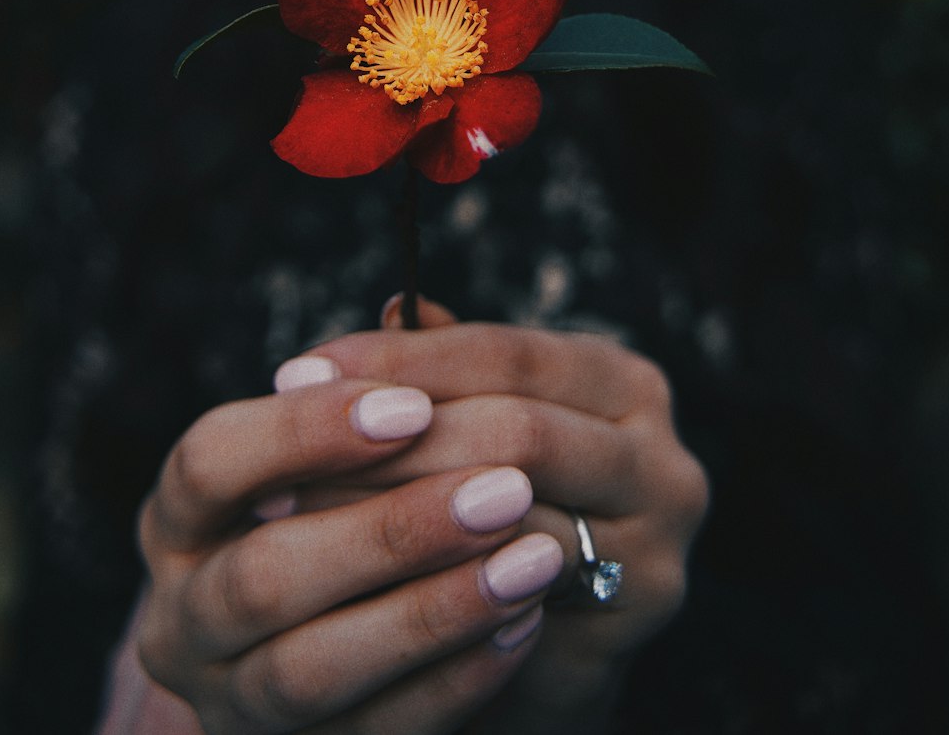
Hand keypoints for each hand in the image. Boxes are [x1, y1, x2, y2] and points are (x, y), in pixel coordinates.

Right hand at [133, 374, 565, 733]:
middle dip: (392, 528)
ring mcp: (228, 701)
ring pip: (311, 669)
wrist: (328, 651)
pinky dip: (451, 681)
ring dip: (434, 610)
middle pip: (263, 574)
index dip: (305, 431)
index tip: (411, 405)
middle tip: (509, 485)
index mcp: (180, 518)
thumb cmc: (334, 513)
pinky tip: (524, 626)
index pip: (209, 461)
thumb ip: (371, 395)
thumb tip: (416, 311)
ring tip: (537, 558)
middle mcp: (182, 616)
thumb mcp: (330, 457)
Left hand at [299, 302, 708, 733]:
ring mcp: (655, 555)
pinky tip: (346, 586)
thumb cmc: (505, 497)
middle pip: (514, 431)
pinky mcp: (619, 643)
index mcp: (625, 383)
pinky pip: (503, 607)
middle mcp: (663, 463)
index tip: (298, 371)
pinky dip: (420, 589)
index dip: (397, 359)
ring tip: (296, 515)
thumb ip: (445, 367)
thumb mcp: (483, 416)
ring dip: (391, 515)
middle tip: (286, 456)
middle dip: (391, 440)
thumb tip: (392, 305)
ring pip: (505, 521)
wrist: (554, 639)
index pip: (504, 352)